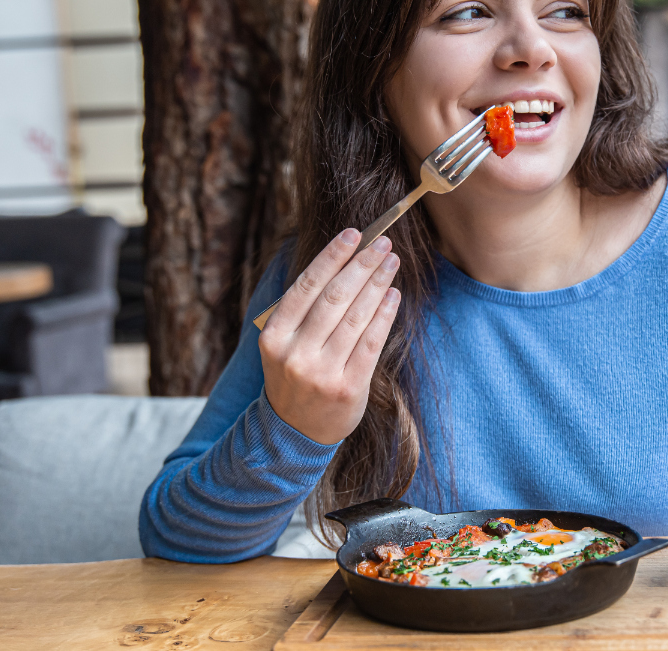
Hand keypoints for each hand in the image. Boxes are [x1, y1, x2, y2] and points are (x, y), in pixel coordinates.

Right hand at [258, 229, 400, 444]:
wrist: (294, 432)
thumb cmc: (294, 376)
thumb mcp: (283, 344)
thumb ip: (304, 311)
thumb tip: (343, 262)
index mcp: (273, 336)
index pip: (306, 286)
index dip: (332, 256)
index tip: (354, 234)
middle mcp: (295, 354)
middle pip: (334, 298)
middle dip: (362, 265)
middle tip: (383, 245)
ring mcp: (322, 373)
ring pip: (356, 317)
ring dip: (377, 284)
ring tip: (391, 264)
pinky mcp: (348, 388)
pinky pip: (371, 343)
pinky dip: (384, 315)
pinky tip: (393, 296)